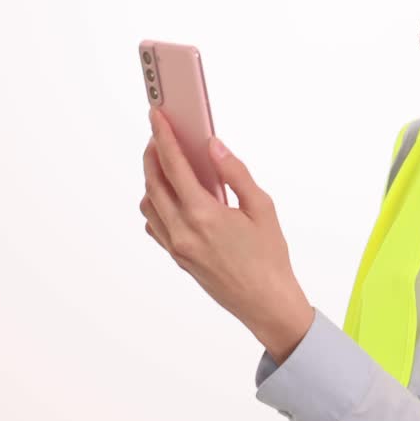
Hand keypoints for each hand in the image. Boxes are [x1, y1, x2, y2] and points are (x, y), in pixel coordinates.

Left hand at [140, 107, 313, 363]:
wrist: (266, 302)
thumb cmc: (270, 257)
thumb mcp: (262, 207)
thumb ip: (235, 173)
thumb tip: (214, 146)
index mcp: (204, 215)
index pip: (173, 166)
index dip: (162, 137)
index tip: (156, 117)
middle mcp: (183, 231)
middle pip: (154, 182)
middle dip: (153, 153)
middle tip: (160, 134)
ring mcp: (177, 247)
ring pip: (149, 203)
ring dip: (152, 178)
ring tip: (166, 162)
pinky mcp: (177, 257)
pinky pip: (155, 224)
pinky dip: (155, 204)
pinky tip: (170, 195)